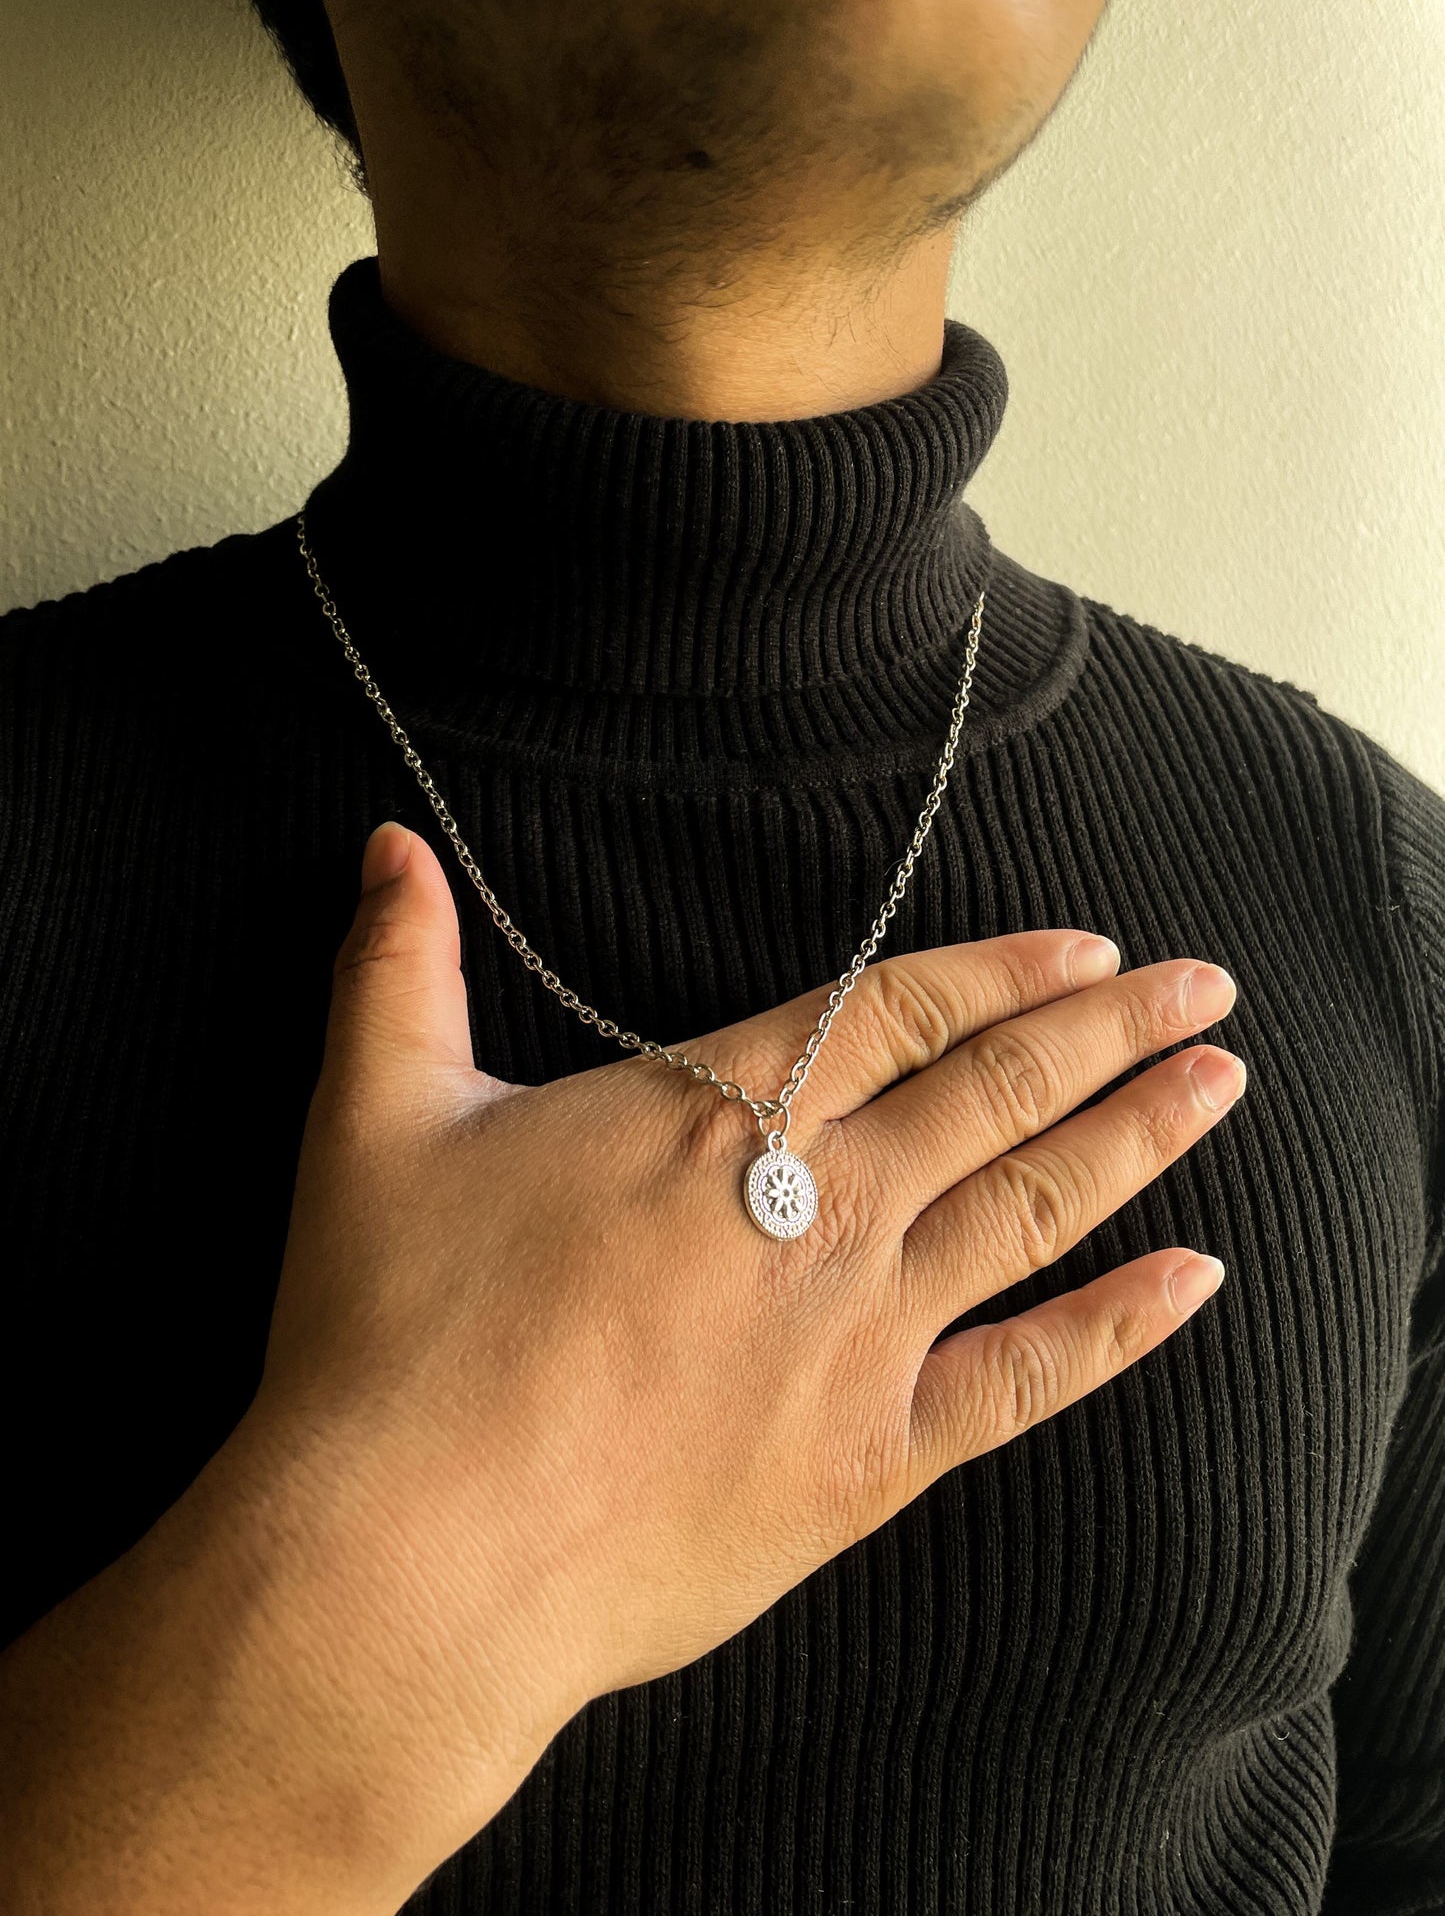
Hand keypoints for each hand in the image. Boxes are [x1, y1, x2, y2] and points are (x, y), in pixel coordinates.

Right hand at [249, 819, 1242, 1830]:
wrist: (411, 1554)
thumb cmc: (389, 1334)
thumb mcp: (373, 1118)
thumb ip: (396, 969)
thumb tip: (386, 846)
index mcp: (716, 1114)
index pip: (901, 1009)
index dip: (1005, 970)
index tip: (1089, 948)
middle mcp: (816, 1206)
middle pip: (997, 1088)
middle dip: (1111, 1029)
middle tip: (1205, 987)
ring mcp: (858, 1334)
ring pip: (1033, 1206)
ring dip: (1139, 1136)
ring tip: (1222, 1083)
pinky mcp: (868, 1460)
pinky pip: (1027, 1381)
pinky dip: (1120, 1328)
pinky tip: (1198, 1282)